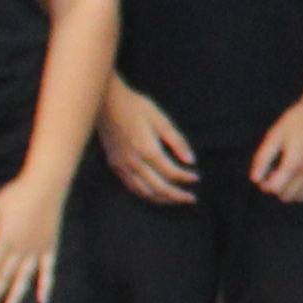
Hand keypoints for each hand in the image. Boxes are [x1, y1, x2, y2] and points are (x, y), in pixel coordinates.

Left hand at [0, 171, 69, 302]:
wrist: (45, 186)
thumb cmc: (15, 195)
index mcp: (5, 240)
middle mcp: (21, 249)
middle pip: (5, 276)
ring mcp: (37, 250)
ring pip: (25, 278)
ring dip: (16, 296)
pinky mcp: (50, 247)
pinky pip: (48, 270)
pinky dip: (46, 285)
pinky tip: (43, 301)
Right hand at [98, 81, 197, 203]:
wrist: (106, 102)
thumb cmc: (136, 107)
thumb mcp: (161, 120)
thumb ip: (177, 142)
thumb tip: (191, 161)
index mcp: (147, 150)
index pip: (171, 173)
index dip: (186, 178)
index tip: (197, 177)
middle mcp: (134, 162)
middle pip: (159, 188)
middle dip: (177, 196)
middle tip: (191, 198)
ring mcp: (122, 166)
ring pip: (144, 192)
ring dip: (163, 199)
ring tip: (176, 200)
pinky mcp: (114, 165)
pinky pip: (131, 187)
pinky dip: (146, 194)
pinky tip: (155, 194)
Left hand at [245, 88, 302, 202]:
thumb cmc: (296, 121)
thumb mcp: (275, 135)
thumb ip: (263, 158)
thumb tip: (255, 179)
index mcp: (293, 163)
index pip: (275, 188)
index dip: (266, 185)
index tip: (265, 175)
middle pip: (288, 195)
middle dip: (277, 188)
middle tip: (276, 174)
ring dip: (292, 191)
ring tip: (289, 176)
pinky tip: (302, 177)